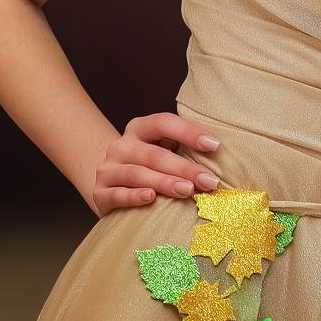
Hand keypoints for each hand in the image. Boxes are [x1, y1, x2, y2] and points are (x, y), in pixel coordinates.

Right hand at [92, 111, 221, 217]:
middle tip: (209, 181)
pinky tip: (150, 198)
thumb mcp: (163, 152)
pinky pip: (118, 194)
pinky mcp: (100, 193)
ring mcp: (108, 169)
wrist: (110, 188)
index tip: (214, 145)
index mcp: (139, 129)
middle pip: (155, 154)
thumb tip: (220, 153)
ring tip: (188, 190)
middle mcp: (121, 145)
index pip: (163, 123)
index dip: (188, 132)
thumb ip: (184, 149)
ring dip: (165, 182)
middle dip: (184, 168)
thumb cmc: (148, 170)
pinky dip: (134, 196)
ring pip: (138, 174)